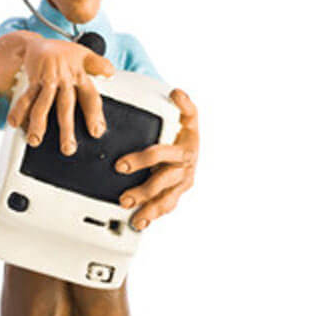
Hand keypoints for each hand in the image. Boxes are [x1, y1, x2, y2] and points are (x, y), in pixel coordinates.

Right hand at [6, 36, 114, 153]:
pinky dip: (19, 111)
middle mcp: (64, 79)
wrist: (38, 42)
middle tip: (67, 148)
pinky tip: (15, 124)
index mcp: (80, 75)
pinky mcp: (32, 81)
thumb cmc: (63, 53)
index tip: (96, 133)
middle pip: (65, 106)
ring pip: (42, 104)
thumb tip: (111, 73)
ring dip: (38, 123)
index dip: (94, 115)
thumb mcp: (84, 55)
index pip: (90, 97)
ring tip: (35, 140)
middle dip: (66, 129)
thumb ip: (99, 65)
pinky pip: (25, 97)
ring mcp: (47, 80)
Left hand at [116, 89, 198, 229]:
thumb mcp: (188, 116)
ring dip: (149, 207)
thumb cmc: (185, 132)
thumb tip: (177, 93)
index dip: (142, 159)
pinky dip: (153, 216)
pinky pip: (166, 206)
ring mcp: (182, 183)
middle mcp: (185, 167)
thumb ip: (184, 104)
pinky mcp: (177, 194)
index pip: (161, 152)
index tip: (120, 165)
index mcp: (185, 147)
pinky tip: (140, 222)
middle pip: (162, 178)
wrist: (196, 147)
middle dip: (143, 186)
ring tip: (132, 213)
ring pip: (166, 198)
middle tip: (123, 189)